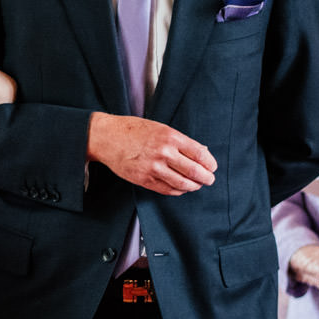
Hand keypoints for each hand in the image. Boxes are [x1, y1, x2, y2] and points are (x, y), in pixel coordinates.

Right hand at [86, 112, 215, 194]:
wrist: (106, 137)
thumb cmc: (133, 130)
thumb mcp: (159, 128)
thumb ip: (180, 141)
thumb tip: (202, 153)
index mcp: (170, 137)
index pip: (200, 154)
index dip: (210, 164)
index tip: (212, 167)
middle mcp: (163, 153)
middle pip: (195, 172)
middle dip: (206, 178)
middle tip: (209, 179)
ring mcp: (153, 168)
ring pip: (183, 184)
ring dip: (193, 186)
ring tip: (195, 185)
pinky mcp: (144, 180)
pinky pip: (168, 190)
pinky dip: (178, 190)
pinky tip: (180, 187)